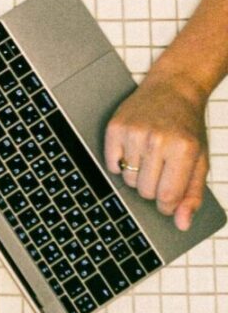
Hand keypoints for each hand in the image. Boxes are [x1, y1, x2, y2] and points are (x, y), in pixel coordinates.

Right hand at [104, 72, 209, 229]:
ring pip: (128, 179)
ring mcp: (134, 133)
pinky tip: (133, 151)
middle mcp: (158, 140)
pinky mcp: (115, 127)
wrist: (173, 89)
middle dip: (152, 188)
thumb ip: (192, 195)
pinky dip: (121, 164)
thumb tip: (182, 223)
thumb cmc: (187, 127)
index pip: (168, 196)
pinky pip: (111, 164)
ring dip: (137, 175)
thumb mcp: (200, 161)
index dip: (167, 205)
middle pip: (145, 190)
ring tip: (148, 156)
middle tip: (161, 170)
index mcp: (184, 150)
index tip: (169, 199)